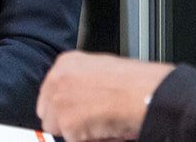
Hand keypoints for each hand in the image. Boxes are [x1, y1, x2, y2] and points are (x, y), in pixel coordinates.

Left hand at [36, 51, 173, 141]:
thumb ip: (81, 82)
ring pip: (59, 130)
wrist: (147, 93)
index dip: (65, 107)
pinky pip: (73, 141)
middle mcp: (58, 78)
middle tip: (91, 121)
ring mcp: (60, 100)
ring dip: (78, 133)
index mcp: (66, 62)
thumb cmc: (136, 83)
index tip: (76, 112)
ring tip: (103, 122)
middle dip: (67, 122)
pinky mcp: (67, 122)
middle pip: (48, 113)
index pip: (49, 92)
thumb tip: (78, 100)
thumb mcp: (101, 70)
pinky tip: (107, 129)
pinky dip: (91, 140)